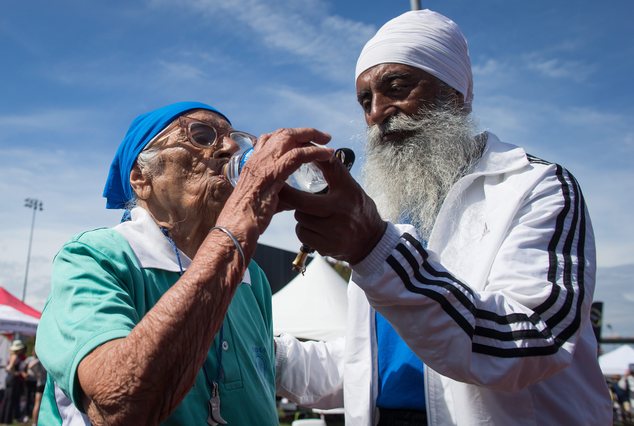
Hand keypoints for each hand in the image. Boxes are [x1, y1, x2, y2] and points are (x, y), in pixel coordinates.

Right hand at [215, 128, 333, 256]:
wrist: (236, 227)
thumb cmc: (247, 219)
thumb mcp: (263, 199)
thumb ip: (278, 194)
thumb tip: (292, 198)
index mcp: (252, 163)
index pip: (269, 139)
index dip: (288, 136)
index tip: (303, 140)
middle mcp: (257, 159)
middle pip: (282, 134)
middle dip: (304, 132)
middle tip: (322, 137)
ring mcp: (264, 164)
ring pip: (290, 139)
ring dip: (311, 136)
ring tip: (327, 141)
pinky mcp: (273, 174)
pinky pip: (296, 155)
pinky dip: (313, 152)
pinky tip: (326, 155)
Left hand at [282, 155, 385, 263]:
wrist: (371, 239)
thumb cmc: (357, 206)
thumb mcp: (349, 184)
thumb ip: (331, 167)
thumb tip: (312, 147)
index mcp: (343, 196)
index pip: (309, 192)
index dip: (290, 189)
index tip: (281, 181)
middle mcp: (338, 216)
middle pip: (301, 207)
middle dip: (291, 199)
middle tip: (284, 192)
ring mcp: (332, 234)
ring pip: (301, 220)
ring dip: (302, 214)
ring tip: (314, 212)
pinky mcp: (326, 248)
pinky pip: (303, 235)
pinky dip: (304, 229)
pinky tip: (315, 226)